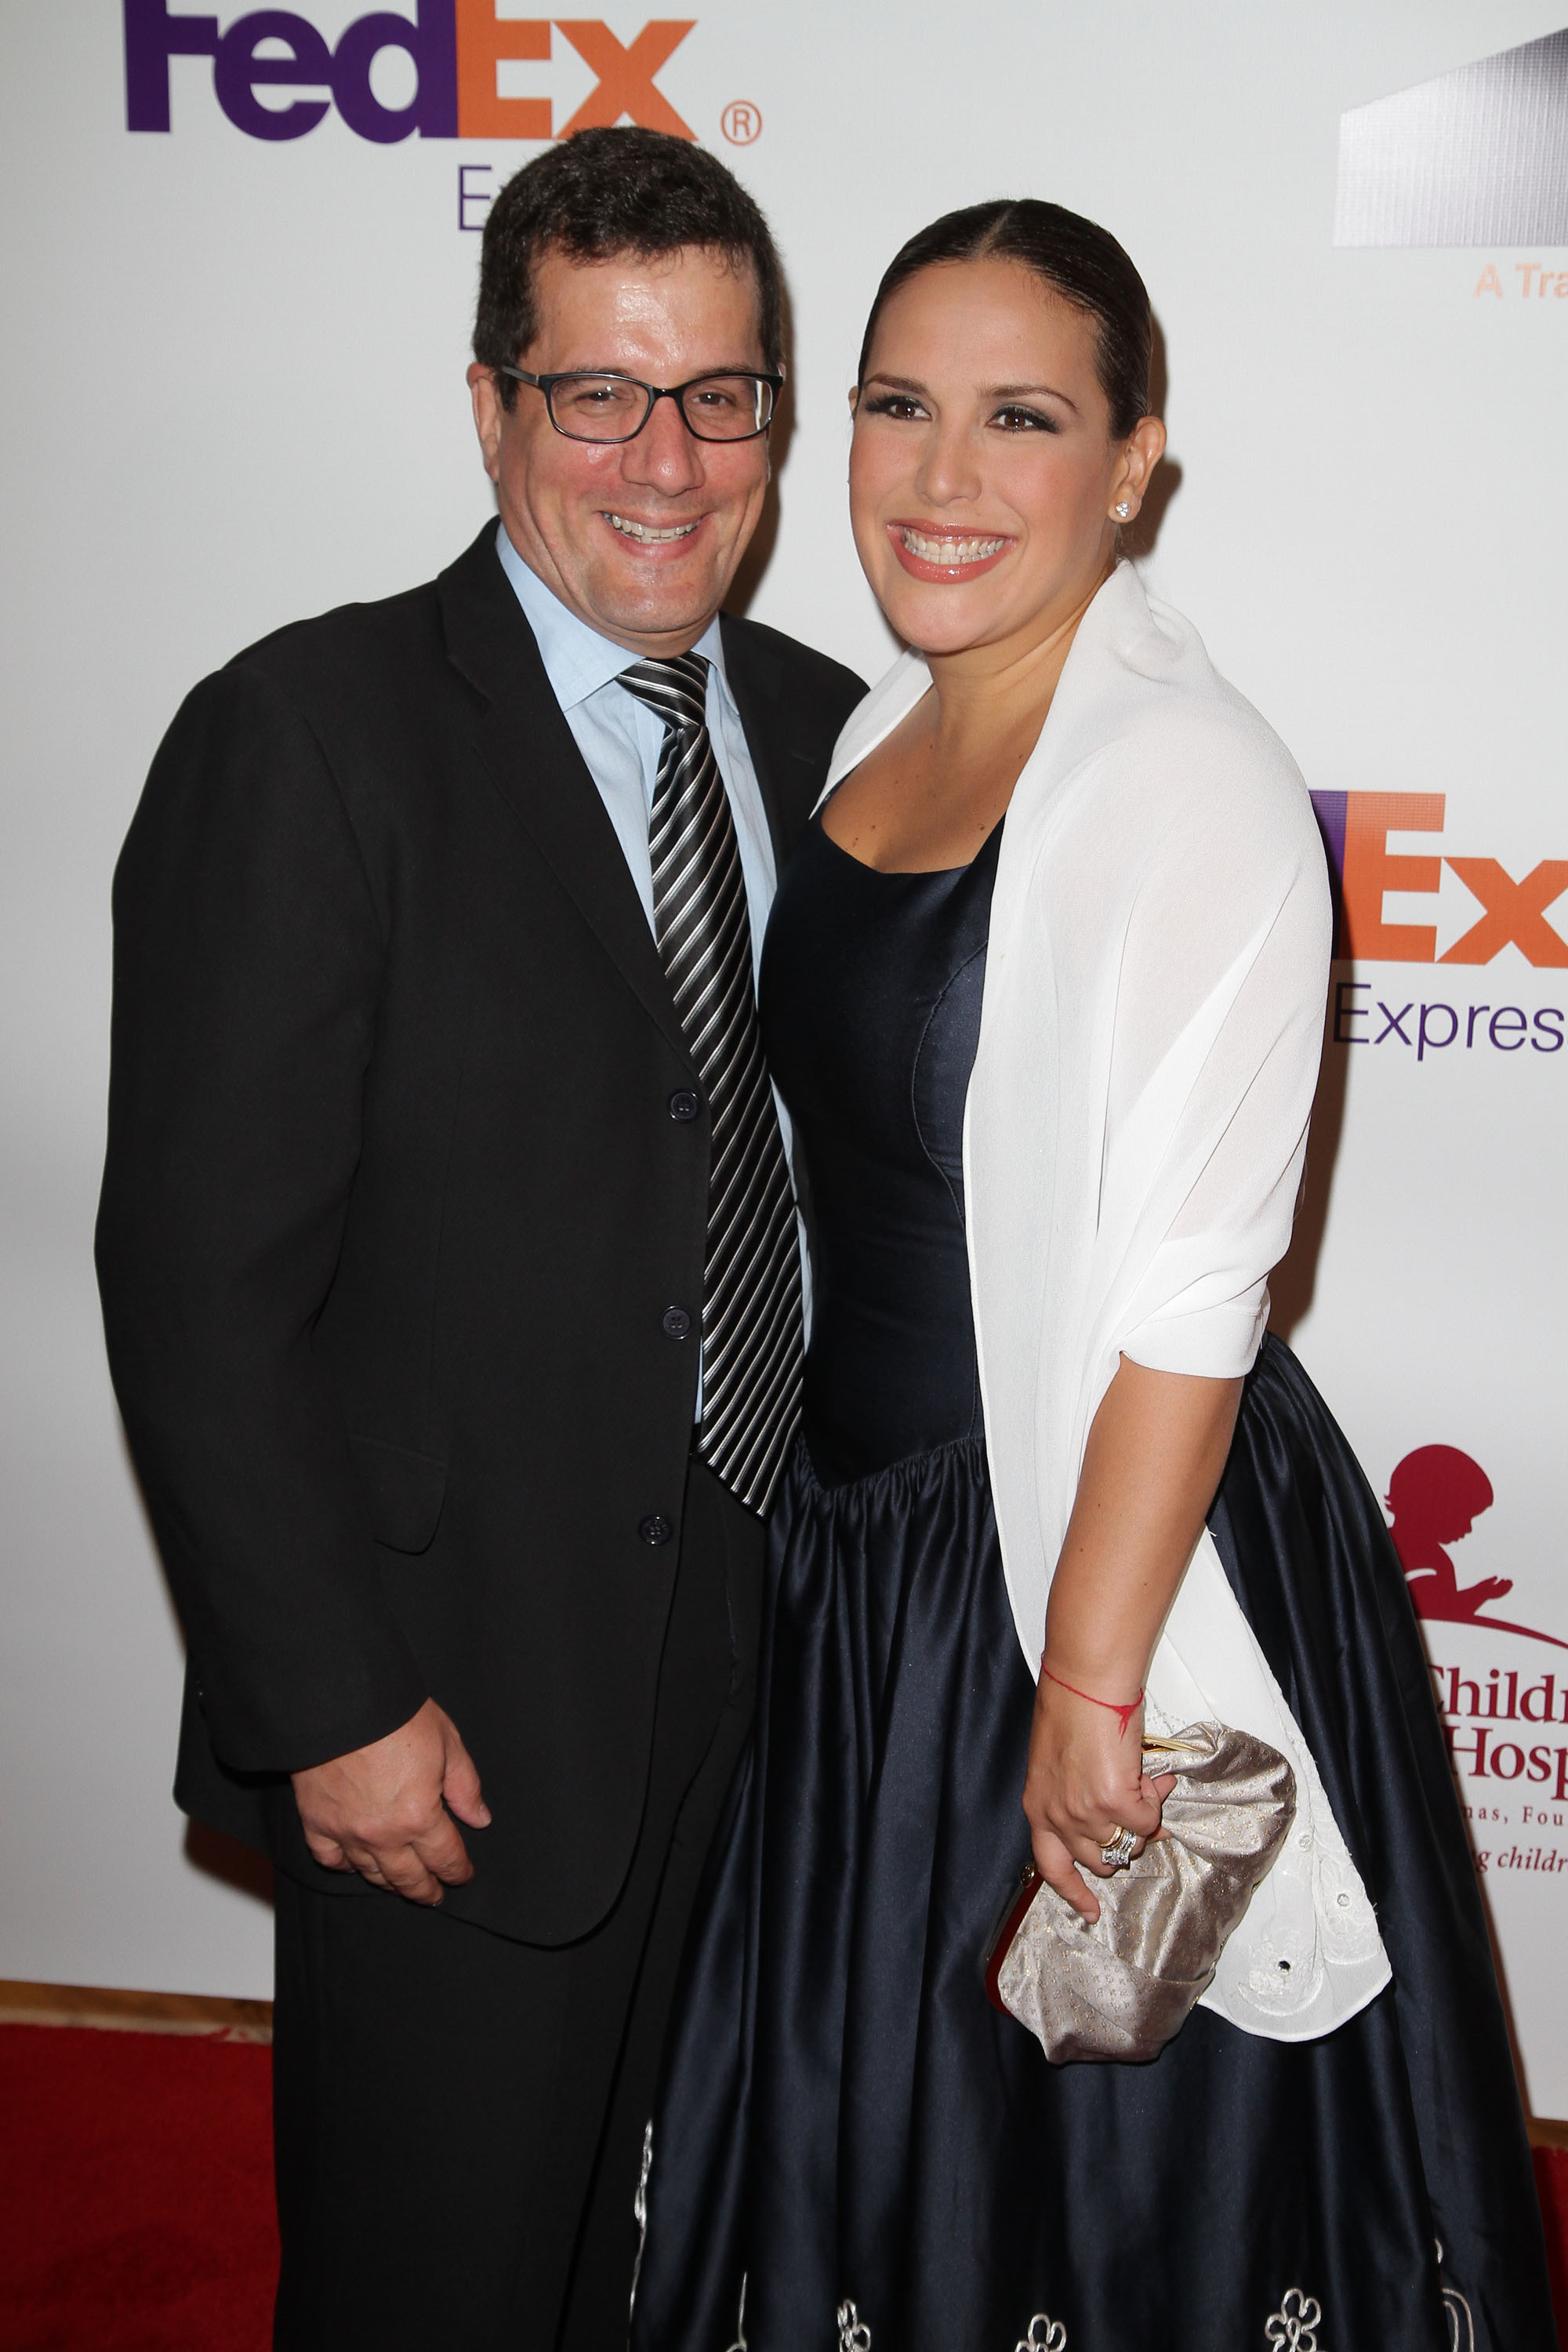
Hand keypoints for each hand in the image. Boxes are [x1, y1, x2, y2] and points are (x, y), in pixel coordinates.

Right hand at [290, 1698, 490, 1904]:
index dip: (458, 1871)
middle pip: (409, 1878)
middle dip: (426, 1890)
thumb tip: (480, 1818)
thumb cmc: (396, 1715)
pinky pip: (330, 1859)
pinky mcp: (316, 1823)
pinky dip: (344, 1865)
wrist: (340, 1701)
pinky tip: (354, 1864)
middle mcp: (383, 1835)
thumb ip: (465, 1786)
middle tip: (434, 1894)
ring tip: (401, 1884)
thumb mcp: (447, 1742)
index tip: (462, 1875)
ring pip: (371, 1874)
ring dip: (390, 1883)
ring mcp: (346, 1832)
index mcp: (420, 1817)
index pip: (445, 1858)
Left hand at [1021, 1667, 1172, 1923]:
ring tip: (1143, 1783)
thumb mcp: (1063, 1765)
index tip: (1090, 1911)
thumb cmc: (1072, 1710)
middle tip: (1139, 1808)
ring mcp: (1085, 1813)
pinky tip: (1149, 1775)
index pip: (1052, 1867)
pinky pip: (1147, 1821)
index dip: (1074, 1892)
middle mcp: (1057, 1817)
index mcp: (1037, 1808)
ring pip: (1128, 1843)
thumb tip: (1130, 1818)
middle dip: (1124, 1840)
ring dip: (1142, 1819)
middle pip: (1100, 1860)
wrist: (1085, 1683)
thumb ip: (1085, 1798)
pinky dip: (1154, 1800)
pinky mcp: (1114, 1802)